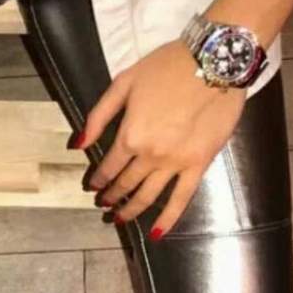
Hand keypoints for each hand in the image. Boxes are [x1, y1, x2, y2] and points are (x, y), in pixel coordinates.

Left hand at [77, 39, 245, 238]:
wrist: (215, 60)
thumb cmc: (167, 67)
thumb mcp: (124, 83)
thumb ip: (98, 116)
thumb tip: (77, 145)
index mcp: (130, 136)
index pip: (108, 167)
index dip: (98, 179)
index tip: (93, 186)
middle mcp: (149, 156)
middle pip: (125, 184)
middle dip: (111, 197)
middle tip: (103, 204)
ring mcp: (174, 164)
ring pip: (147, 196)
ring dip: (130, 211)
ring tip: (119, 218)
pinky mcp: (198, 165)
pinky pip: (181, 199)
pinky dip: (167, 219)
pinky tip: (156, 233)